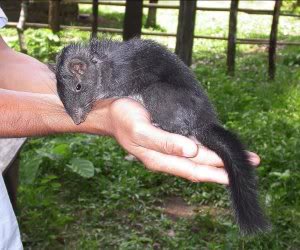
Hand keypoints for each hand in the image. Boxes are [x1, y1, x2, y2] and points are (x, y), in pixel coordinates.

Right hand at [107, 98, 259, 184]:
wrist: (111, 111)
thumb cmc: (124, 119)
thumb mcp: (140, 130)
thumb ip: (164, 142)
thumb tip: (191, 151)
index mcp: (160, 158)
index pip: (193, 168)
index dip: (216, 170)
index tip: (236, 170)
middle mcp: (167, 156)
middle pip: (200, 166)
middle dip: (224, 167)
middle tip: (252, 162)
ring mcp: (169, 148)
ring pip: (198, 159)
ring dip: (218, 160)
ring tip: (240, 158)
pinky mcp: (169, 138)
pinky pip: (192, 148)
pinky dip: (207, 151)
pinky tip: (215, 149)